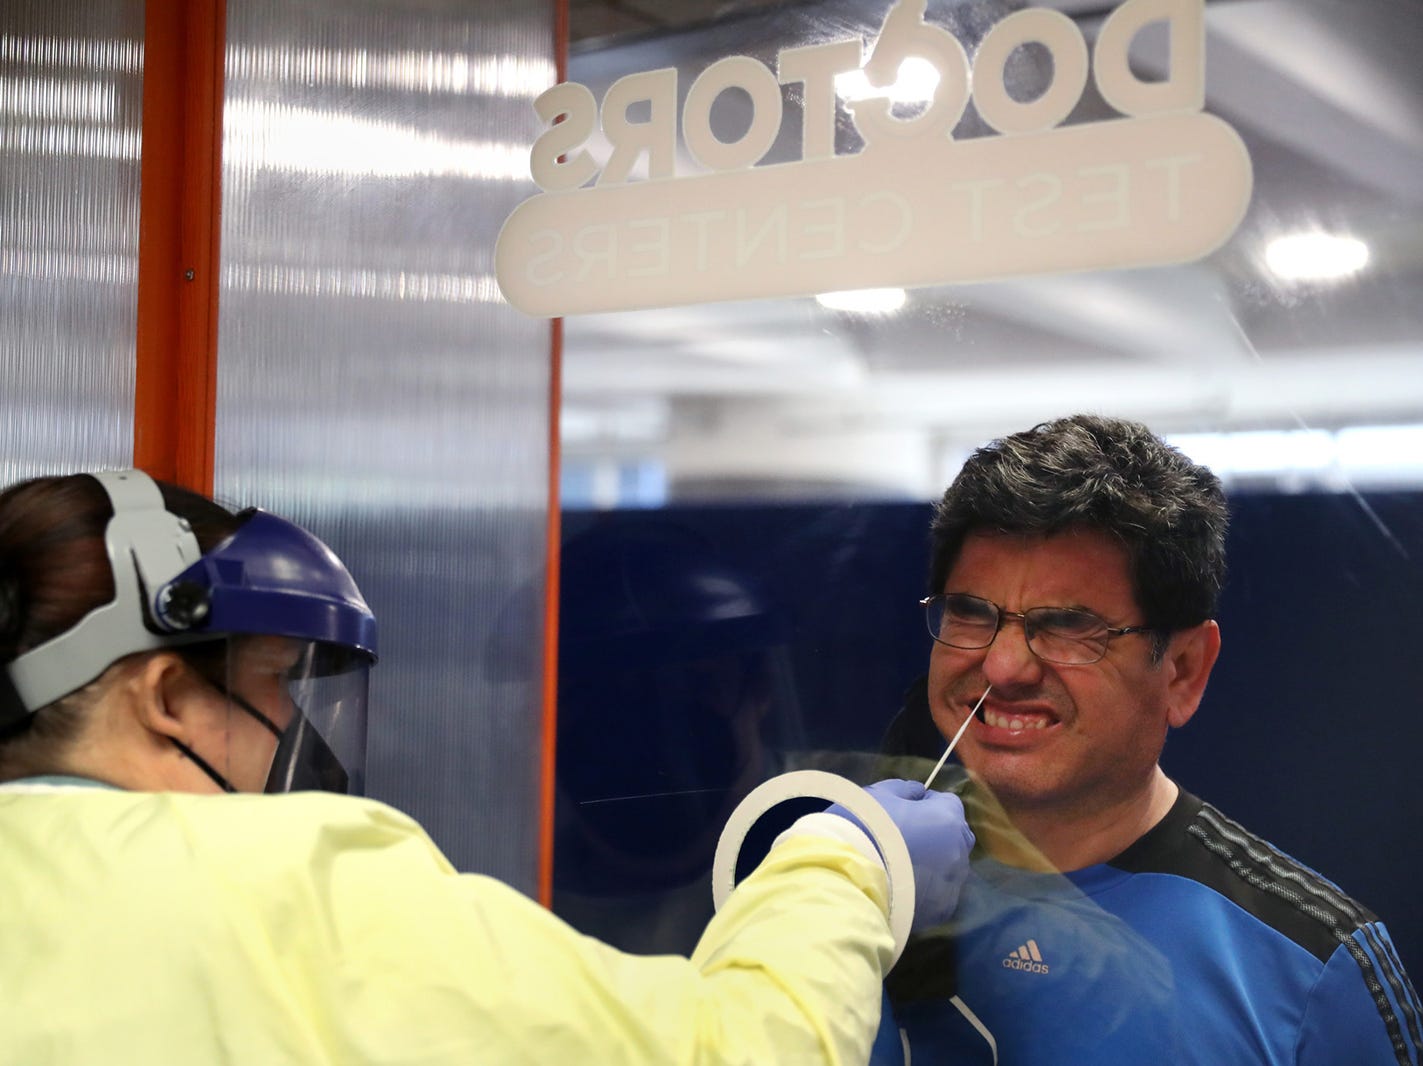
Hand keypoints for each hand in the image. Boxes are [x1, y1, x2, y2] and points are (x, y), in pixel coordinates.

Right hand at [829, 779, 973, 930]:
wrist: (847, 880)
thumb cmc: (864, 828)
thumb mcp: (879, 795)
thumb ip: (905, 790)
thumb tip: (920, 794)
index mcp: (947, 820)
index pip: (950, 804)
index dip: (928, 804)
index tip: (907, 810)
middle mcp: (958, 853)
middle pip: (955, 838)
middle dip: (937, 834)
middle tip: (905, 838)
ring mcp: (951, 886)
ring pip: (949, 869)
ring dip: (933, 864)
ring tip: (900, 867)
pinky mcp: (939, 912)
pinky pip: (938, 894)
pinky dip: (925, 889)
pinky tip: (901, 888)